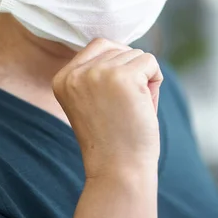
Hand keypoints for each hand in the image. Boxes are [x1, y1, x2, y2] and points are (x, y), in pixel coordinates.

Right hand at [52, 38, 162, 178]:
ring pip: (136, 54)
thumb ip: (100, 72)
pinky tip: (145, 105)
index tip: (116, 98)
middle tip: (125, 108)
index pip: (98, 46)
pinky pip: (151, 62)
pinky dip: (156, 81)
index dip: (117, 65)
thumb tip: (127, 47)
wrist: (119, 172)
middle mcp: (75, 73)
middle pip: (118, 49)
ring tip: (133, 109)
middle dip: (131, 74)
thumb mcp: (92, 100)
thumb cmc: (113, 138)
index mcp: (62, 78)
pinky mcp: (123, 77)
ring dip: (144, 79)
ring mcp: (98, 73)